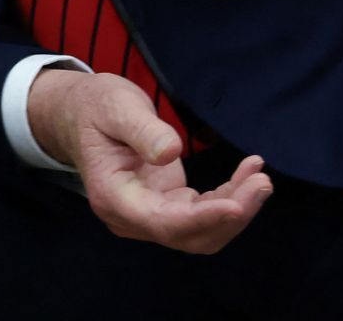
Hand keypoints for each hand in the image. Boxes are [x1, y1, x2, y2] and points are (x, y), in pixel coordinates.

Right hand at [29, 69, 271, 253]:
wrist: (81, 113)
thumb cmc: (96, 106)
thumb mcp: (116, 107)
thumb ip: (142, 131)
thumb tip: (171, 154)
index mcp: (112, 197)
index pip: (162, 222)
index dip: (202, 219)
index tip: (237, 205)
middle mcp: (129, 216)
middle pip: (189, 236)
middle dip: (230, 216)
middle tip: (261, 182)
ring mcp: (148, 215)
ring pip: (201, 232)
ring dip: (236, 210)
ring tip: (260, 178)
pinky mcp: (166, 207)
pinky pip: (204, 215)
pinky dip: (230, 199)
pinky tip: (248, 173)